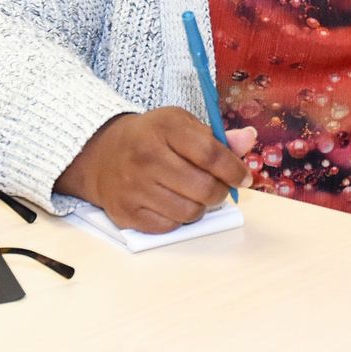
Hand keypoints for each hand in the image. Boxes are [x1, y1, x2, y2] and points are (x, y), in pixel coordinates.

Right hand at [56, 108, 255, 232]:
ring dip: (201, 207)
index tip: (244, 178)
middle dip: (220, 191)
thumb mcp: (182, 125)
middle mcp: (146, 156)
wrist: (102, 154)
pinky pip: (170, 226)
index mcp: (165, 127)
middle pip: (203, 187)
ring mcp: (134, 186)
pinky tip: (173, 203)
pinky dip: (179, 218)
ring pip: (190, 211)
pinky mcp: (126, 212)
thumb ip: (218, 136)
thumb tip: (248, 139)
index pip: (210, 154)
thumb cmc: (152, 138)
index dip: (234, 169)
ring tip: (194, 194)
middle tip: (218, 187)